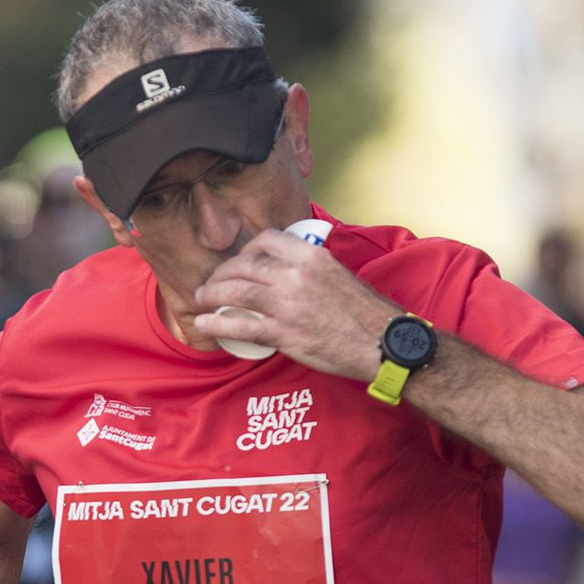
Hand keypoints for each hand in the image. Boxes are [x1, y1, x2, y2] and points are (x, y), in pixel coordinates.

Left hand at [192, 229, 399, 379]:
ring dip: (212, 294)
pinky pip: (241, 325)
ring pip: (237, 291)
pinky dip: (216, 322)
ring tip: (202, 299)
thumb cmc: (365, 312)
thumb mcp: (339, 274)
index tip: (240, 260)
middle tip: (212, 283)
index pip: (267, 239)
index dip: (246, 248)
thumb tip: (292, 268)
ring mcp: (288, 304)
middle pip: (244, 265)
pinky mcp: (284, 333)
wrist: (381, 343)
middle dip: (221, 273)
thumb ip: (313, 268)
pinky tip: (203, 322)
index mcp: (311, 256)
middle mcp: (296, 275)